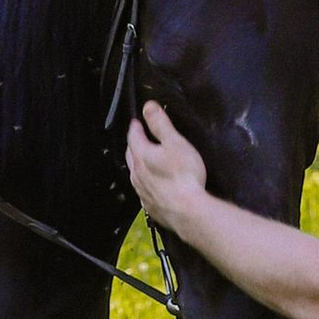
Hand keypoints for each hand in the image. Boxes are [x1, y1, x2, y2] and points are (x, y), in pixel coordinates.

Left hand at [126, 97, 209, 227]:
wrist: (188, 211)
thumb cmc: (184, 175)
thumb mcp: (174, 142)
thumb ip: (160, 124)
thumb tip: (148, 107)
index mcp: (141, 155)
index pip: (133, 136)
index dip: (135, 127)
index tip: (137, 122)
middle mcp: (137, 174)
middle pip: (131, 155)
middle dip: (134, 144)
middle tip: (138, 138)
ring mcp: (142, 191)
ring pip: (135, 174)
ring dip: (138, 165)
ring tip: (144, 160)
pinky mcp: (150, 206)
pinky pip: (144, 191)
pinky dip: (146, 183)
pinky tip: (152, 185)